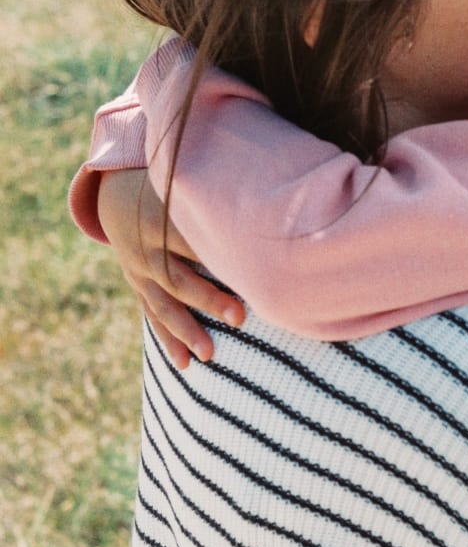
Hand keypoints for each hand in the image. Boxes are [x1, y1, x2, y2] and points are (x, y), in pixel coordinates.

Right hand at [97, 169, 243, 368]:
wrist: (120, 192)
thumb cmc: (174, 185)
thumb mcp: (188, 183)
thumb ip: (223, 188)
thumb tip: (268, 194)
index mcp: (164, 215)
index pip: (192, 238)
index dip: (218, 256)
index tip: (251, 273)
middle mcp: (148, 246)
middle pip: (178, 277)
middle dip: (208, 299)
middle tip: (240, 318)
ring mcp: (139, 269)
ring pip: (163, 303)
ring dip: (186, 330)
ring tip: (209, 354)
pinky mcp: (138, 285)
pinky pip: (153, 316)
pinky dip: (168, 340)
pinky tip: (184, 363)